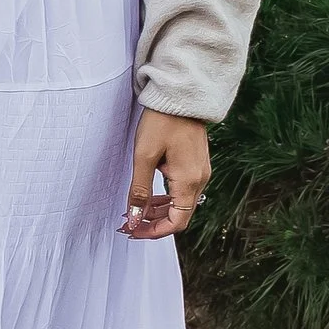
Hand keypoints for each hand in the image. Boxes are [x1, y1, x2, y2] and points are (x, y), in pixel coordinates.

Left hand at [122, 110, 210, 239]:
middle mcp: (200, 179)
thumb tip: (135, 218)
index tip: (133, 231)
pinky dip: (165, 197)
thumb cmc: (161, 123)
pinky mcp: (196, 164)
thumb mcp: (144, 157)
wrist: (180, 97)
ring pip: (180, 203)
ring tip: (135, 210)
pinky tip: (148, 196)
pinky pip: (182, 190)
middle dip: (153, 223)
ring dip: (158, 211)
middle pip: (179, 215)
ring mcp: (200, 172)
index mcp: (189, 181)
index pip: (177, 222)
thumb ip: (140, 191)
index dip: (155, 231)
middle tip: (128, 222)